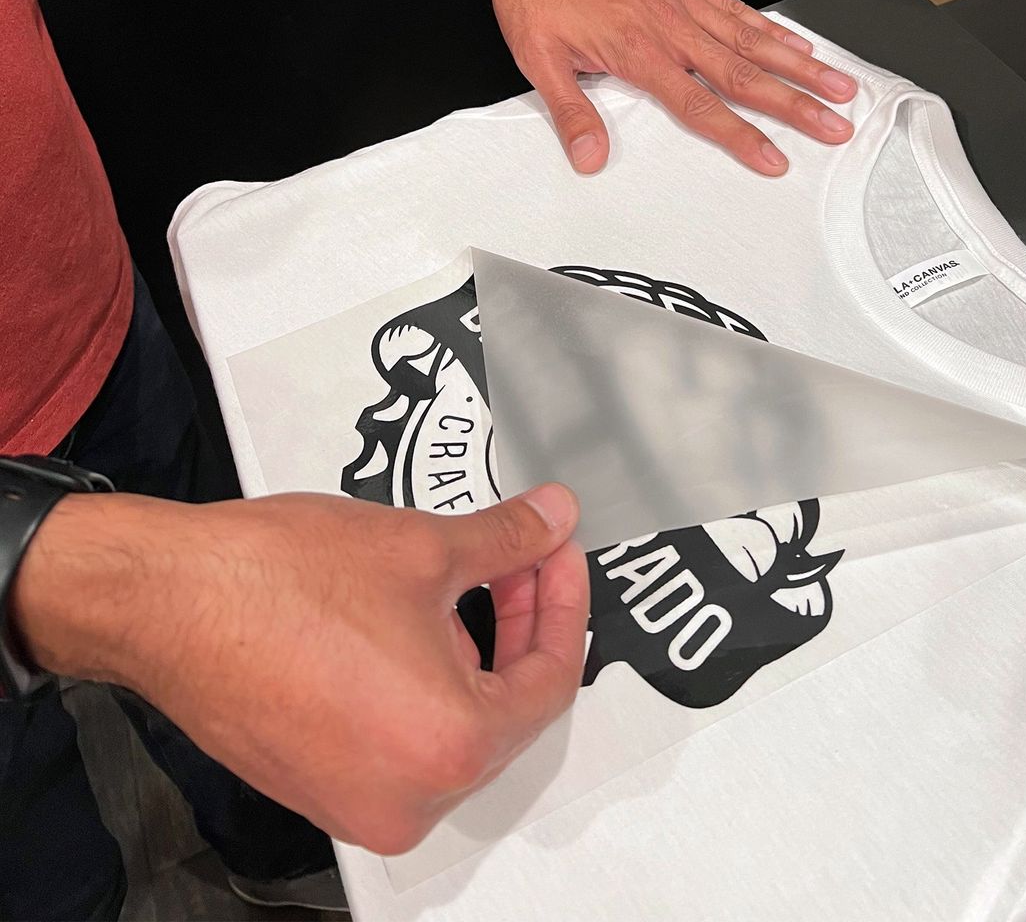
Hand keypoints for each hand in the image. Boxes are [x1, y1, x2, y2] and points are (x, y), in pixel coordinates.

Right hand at [12, 483, 588, 853]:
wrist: (165, 598)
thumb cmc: (277, 580)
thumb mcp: (422, 545)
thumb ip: (509, 539)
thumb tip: (554, 520)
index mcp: (450, 746)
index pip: (550, 679)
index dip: (563, 602)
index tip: (557, 554)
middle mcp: (409, 798)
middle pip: (506, 709)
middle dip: (522, 623)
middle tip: (522, 557)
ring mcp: (359, 803)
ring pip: (454, 725)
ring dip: (474, 651)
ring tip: (469, 580)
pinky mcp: (321, 787)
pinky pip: (405, 740)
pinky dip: (427, 683)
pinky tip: (415, 623)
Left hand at [472, 0, 857, 175]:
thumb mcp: (540, 61)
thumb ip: (572, 113)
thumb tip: (590, 157)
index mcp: (639, 51)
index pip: (702, 106)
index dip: (742, 136)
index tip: (774, 158)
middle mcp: (670, 25)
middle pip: (745, 74)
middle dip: (795, 104)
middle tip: (834, 125)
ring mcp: (681, 0)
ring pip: (753, 38)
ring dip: (800, 65)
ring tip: (839, 83)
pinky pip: (736, 7)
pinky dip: (770, 26)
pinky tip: (794, 41)